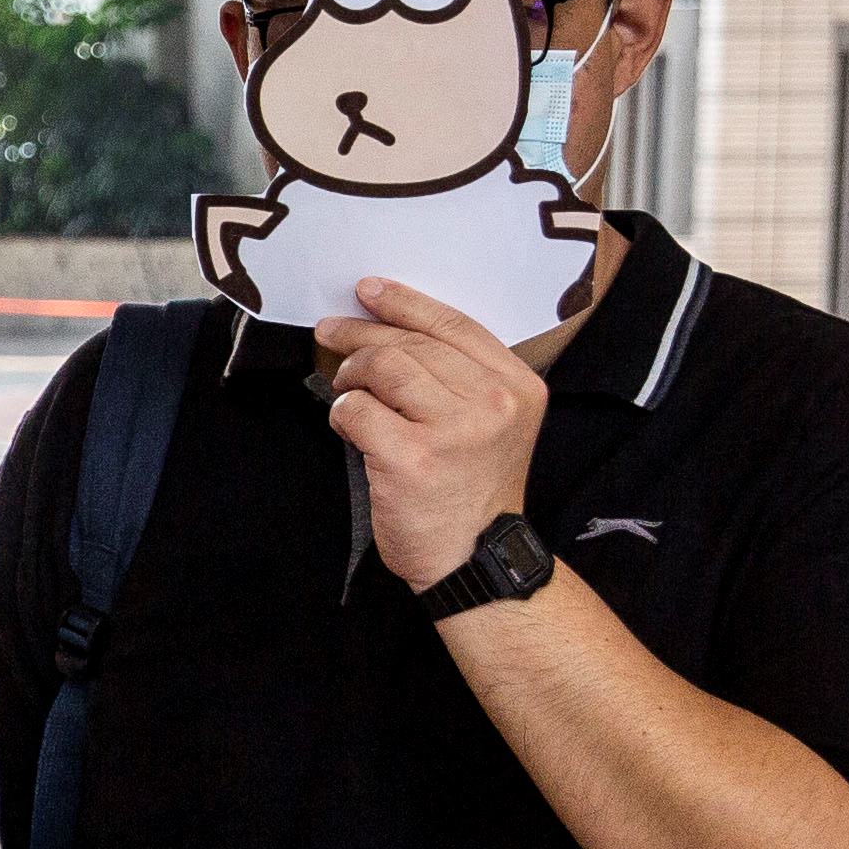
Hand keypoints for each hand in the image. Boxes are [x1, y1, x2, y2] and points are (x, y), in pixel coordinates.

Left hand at [314, 277, 547, 592]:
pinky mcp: (413, 458)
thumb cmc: (470, 488)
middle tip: (331, 333)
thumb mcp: (489, 424)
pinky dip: (342, 413)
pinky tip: (348, 426)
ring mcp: (455, 431)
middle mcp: (493, 404)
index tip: (368, 290)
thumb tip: (386, 328)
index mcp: (517, 387)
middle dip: (362, 334)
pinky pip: (357, 411)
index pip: (455, 325)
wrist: (473, 558)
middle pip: (412, 343)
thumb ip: (457, 377)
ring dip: (351, 374)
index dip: (406, 302)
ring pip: (383, 368)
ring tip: (345, 387)